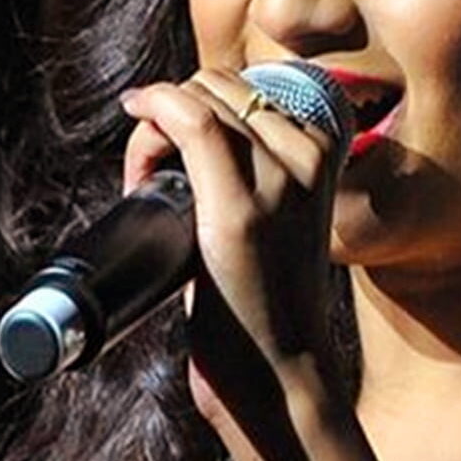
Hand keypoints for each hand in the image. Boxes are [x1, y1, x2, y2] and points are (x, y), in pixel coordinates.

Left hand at [121, 67, 336, 420]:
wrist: (281, 371)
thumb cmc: (267, 304)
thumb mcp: (276, 224)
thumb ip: (255, 177)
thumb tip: (188, 134)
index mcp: (323, 161)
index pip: (253, 93)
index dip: (205, 101)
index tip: (177, 143)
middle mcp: (309, 162)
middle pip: (224, 89)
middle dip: (176, 110)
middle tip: (154, 170)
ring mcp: (281, 182)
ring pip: (204, 98)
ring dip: (156, 121)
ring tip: (147, 178)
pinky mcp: (240, 211)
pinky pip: (192, 120)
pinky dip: (153, 107)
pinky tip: (137, 116)